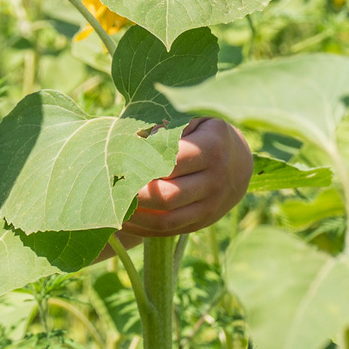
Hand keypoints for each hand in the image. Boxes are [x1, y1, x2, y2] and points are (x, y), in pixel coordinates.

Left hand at [120, 117, 250, 238]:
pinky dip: (141, 228)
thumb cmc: (204, 131)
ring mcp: (211, 206)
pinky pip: (167, 231)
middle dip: (133, 194)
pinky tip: (122, 218)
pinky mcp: (201, 223)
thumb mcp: (192, 116)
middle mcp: (215, 181)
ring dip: (135, 216)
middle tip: (109, 185)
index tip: (117, 160)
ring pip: (166, 220)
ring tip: (111, 205)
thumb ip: (166, 123)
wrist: (238, 162)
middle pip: (167, 195)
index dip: (141, 162)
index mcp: (212, 148)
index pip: (170, 161)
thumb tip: (132, 137)